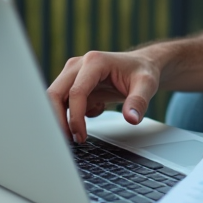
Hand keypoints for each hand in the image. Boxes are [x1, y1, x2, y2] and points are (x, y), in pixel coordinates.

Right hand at [46, 50, 161, 142]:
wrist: (141, 65)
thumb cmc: (142, 71)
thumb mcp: (146, 85)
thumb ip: (138, 102)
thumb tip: (131, 119)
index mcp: (95, 62)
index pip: (76, 92)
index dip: (75, 117)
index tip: (81, 136)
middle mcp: (79, 65)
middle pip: (55, 93)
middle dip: (59, 119)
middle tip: (70, 141)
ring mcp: (73, 73)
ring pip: (55, 99)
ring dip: (62, 119)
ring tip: (79, 135)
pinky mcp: (73, 83)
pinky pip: (64, 102)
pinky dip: (72, 114)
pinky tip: (95, 110)